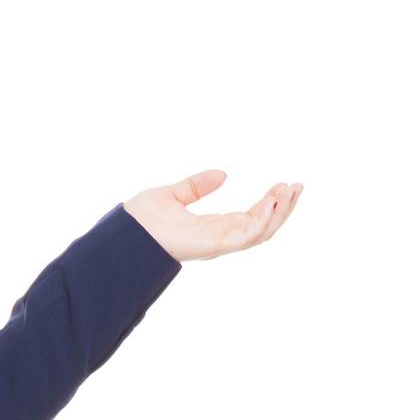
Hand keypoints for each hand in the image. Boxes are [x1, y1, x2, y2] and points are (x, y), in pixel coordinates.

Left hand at [124, 170, 302, 262]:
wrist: (123, 233)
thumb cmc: (139, 220)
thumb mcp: (174, 194)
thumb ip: (197, 186)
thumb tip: (223, 174)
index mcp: (210, 228)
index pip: (249, 218)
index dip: (269, 203)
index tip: (283, 184)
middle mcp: (217, 238)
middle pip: (261, 227)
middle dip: (282, 207)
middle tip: (297, 185)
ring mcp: (216, 243)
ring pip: (260, 232)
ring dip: (279, 212)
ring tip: (289, 190)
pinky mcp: (213, 245)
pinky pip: (247, 236)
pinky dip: (263, 220)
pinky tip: (272, 201)